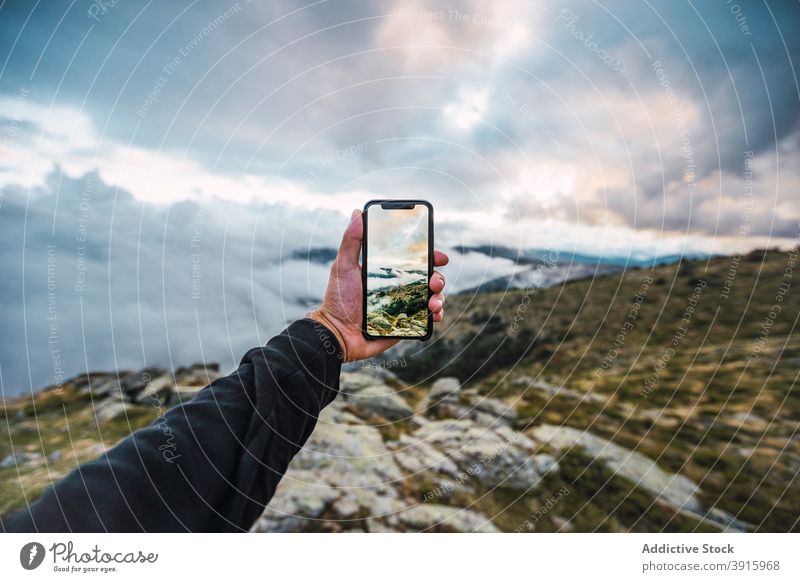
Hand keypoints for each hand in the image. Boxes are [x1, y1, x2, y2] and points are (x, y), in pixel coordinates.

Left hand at [309, 209, 448, 361]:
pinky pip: (428, 318)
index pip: (414, 259)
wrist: (337, 334)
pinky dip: (437, 314)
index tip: (438, 255)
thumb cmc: (338, 299)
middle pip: (428, 277)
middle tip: (433, 281)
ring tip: (433, 302)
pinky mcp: (407, 324)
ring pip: (433, 297)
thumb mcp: (343, 266)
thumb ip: (351, 240)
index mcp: (388, 271)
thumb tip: (357, 212)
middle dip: (438, 277)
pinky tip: (434, 314)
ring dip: (440, 296)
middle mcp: (399, 287)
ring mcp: (405, 305)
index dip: (429, 254)